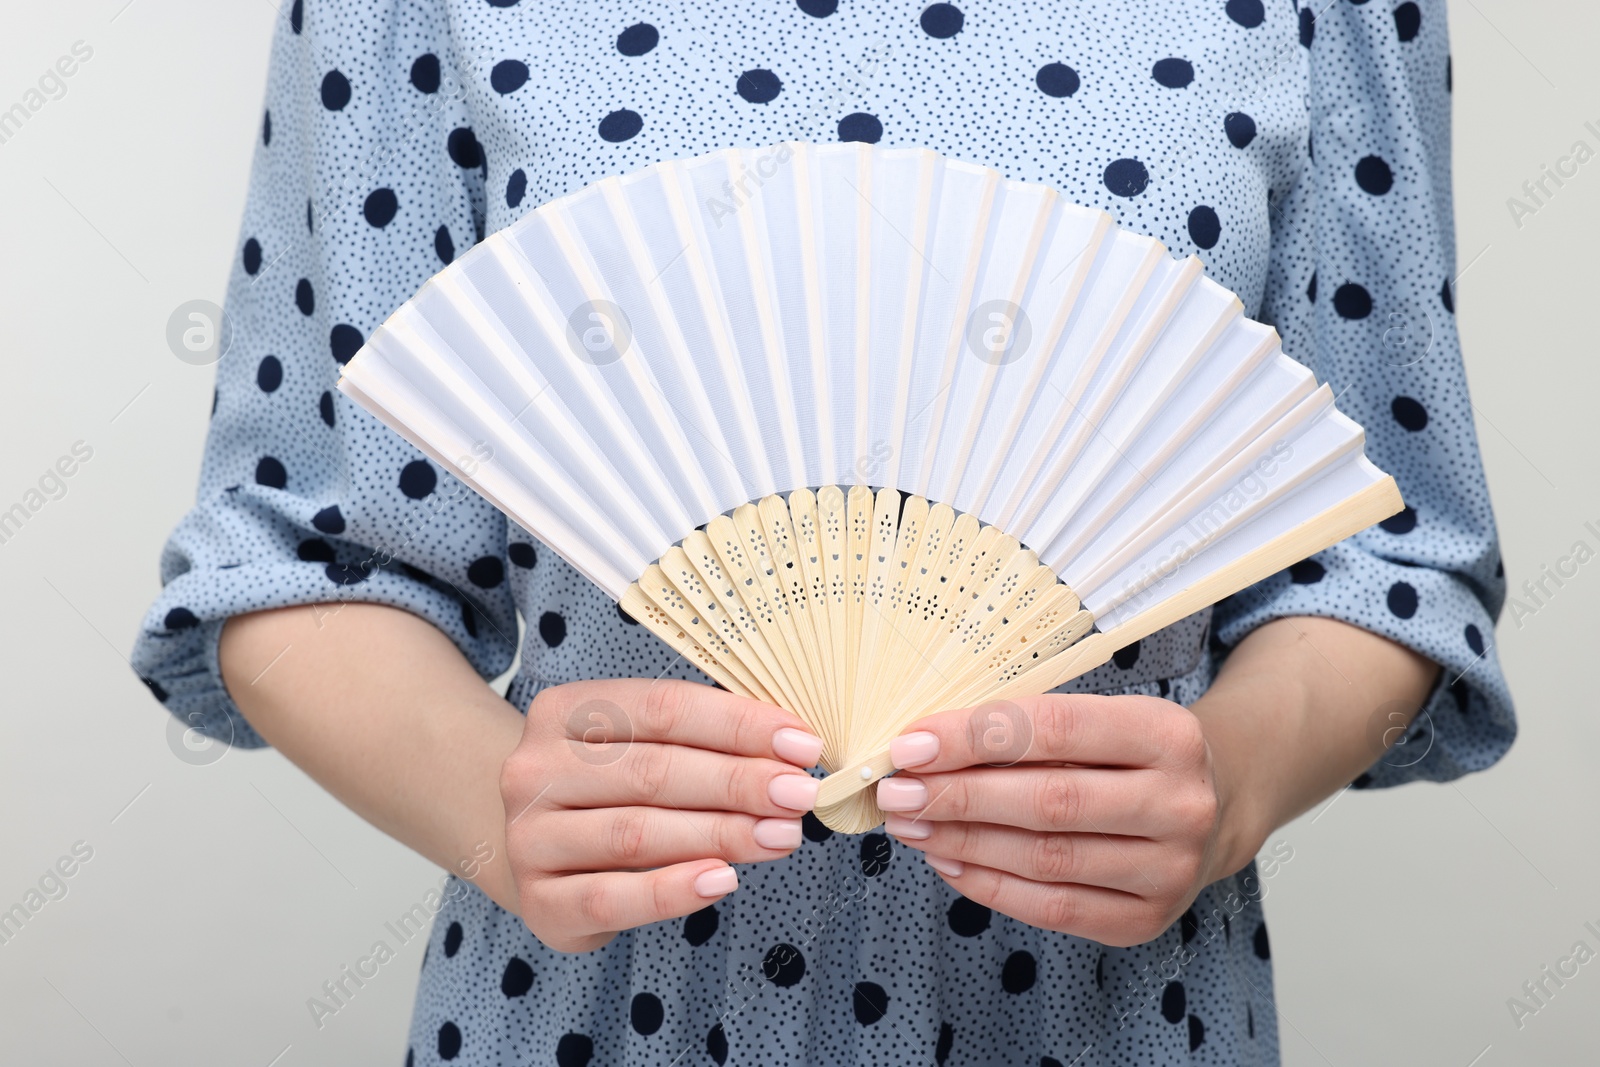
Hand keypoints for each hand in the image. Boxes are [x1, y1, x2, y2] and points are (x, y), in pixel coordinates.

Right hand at [500, 678, 824, 952]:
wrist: (539, 854)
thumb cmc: (607, 792)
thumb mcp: (640, 748)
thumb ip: (701, 742)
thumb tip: (789, 750)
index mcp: (564, 711)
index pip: (663, 707)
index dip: (738, 725)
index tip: (801, 744)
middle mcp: (535, 769)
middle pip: (653, 771)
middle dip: (739, 782)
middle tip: (799, 795)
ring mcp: (529, 837)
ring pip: (637, 833)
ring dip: (721, 834)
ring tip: (780, 836)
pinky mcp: (539, 901)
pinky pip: (612, 897)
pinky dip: (673, 890)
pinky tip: (722, 880)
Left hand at [877, 693, 1248, 946]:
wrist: (1215, 806)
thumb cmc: (1132, 753)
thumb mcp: (1101, 718)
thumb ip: (1025, 727)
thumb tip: (925, 747)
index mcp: (1168, 734)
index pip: (1055, 730)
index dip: (973, 738)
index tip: (910, 745)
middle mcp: (1180, 804)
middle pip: (1048, 801)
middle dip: (958, 796)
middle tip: (896, 792)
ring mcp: (1170, 870)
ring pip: (1045, 859)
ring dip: (963, 841)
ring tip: (911, 824)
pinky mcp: (1147, 920)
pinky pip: (1052, 908)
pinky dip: (989, 884)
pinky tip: (947, 859)